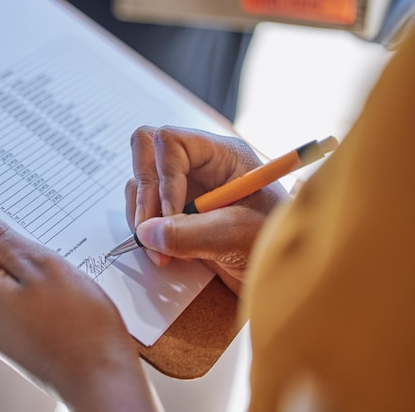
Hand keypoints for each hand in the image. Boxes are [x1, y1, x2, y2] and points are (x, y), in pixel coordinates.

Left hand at [0, 204, 158, 411]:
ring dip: (36, 276)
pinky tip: (65, 301)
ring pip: (10, 284)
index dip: (8, 231)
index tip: (37, 231)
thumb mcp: (39, 265)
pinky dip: (40, 297)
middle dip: (24, 254)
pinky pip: (20, 306)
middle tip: (59, 257)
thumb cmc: (77, 322)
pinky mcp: (13, 344)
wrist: (101, 378)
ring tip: (66, 282)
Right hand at [126, 126, 289, 293]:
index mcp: (222, 155)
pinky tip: (166, 254)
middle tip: (151, 231)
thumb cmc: (272, 244)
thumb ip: (191, 233)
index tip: (172, 216)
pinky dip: (145, 231)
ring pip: (139, 181)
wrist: (278, 275)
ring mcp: (184, 186)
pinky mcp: (175, 211)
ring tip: (163, 252)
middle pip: (146, 151)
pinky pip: (143, 209)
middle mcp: (199, 165)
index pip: (171, 142)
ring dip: (142, 217)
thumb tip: (146, 232)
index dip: (165, 178)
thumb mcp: (237, 235)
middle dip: (145, 193)